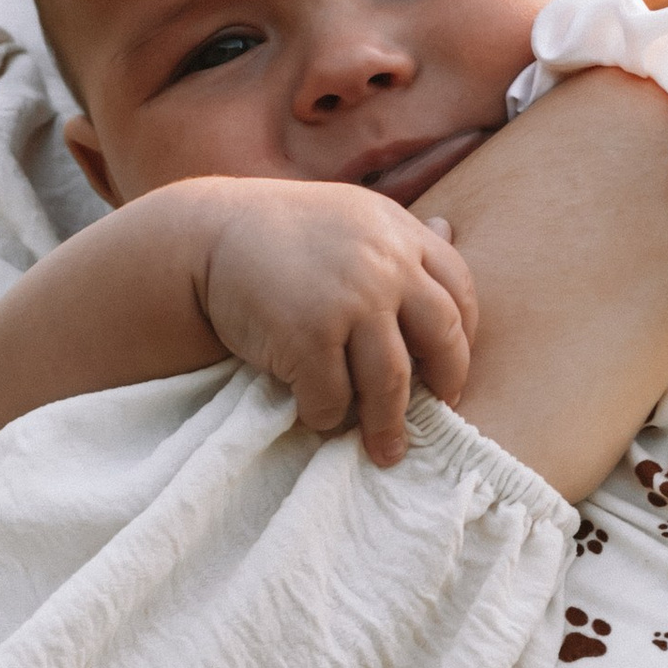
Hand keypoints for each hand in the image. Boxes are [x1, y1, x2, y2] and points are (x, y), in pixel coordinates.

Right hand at [195, 180, 475, 467]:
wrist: (204, 236)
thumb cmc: (281, 234)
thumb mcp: (350, 217)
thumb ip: (399, 236)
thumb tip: (451, 227)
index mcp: (399, 232)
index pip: (459, 291)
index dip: (462, 337)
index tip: (451, 368)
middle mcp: (384, 262)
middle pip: (440, 338)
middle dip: (446, 384)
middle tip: (440, 413)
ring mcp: (349, 300)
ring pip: (391, 381)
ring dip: (388, 423)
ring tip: (386, 449)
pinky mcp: (308, 336)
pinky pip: (334, 397)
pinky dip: (326, 416)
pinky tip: (317, 417)